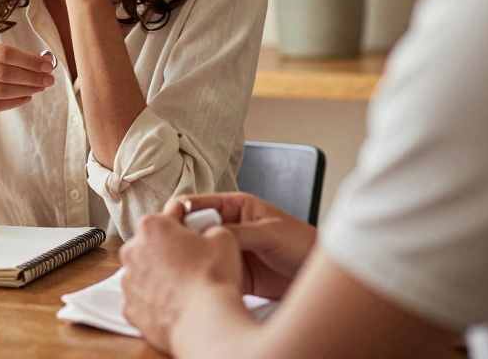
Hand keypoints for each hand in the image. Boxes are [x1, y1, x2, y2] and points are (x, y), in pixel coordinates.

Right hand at [0, 36, 54, 120]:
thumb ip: (2, 55)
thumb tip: (41, 60)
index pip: (3, 52)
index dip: (28, 59)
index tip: (47, 64)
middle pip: (3, 72)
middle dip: (31, 76)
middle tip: (49, 79)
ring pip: (0, 90)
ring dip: (25, 89)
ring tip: (40, 88)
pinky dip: (14, 102)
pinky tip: (27, 97)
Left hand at [120, 213, 245, 352]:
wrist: (206, 321)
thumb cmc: (212, 277)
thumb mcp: (223, 237)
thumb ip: (210, 228)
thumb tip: (209, 233)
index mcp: (151, 226)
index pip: (169, 215)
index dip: (186, 222)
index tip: (194, 230)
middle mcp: (132, 251)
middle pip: (151, 244)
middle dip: (167, 250)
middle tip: (191, 261)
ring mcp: (128, 282)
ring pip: (143, 272)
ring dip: (158, 276)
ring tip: (183, 285)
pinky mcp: (130, 308)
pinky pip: (141, 299)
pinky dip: (153, 301)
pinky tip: (173, 303)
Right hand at [163, 192, 316, 298]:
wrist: (319, 274)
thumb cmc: (302, 243)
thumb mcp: (269, 233)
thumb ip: (239, 232)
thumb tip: (208, 235)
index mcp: (235, 206)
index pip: (198, 204)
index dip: (180, 212)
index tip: (168, 225)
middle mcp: (228, 227)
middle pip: (193, 229)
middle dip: (182, 239)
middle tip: (172, 251)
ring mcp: (229, 250)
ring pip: (200, 253)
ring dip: (192, 260)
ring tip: (182, 270)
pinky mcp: (232, 272)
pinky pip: (211, 272)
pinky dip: (204, 277)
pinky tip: (198, 283)